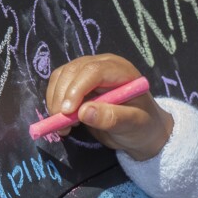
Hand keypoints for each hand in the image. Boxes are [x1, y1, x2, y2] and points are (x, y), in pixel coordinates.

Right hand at [44, 54, 173, 160]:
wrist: (141, 131)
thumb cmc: (142, 126)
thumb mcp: (133, 124)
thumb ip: (112, 118)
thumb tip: (83, 112)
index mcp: (120, 70)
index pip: (93, 70)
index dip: (77, 89)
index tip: (68, 112)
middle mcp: (102, 65)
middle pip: (72, 71)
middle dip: (62, 97)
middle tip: (62, 125)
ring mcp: (88, 72)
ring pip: (61, 77)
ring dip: (55, 100)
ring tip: (63, 126)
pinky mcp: (77, 83)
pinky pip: (58, 86)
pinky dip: (54, 102)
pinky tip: (63, 121)